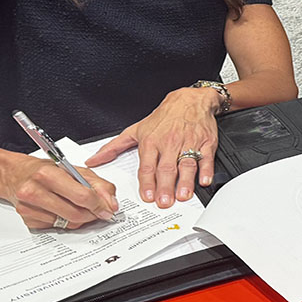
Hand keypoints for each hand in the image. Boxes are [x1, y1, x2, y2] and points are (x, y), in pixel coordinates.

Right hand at [1, 155, 117, 229]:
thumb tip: (110, 203)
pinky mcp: (27, 220)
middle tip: (98, 211)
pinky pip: (56, 228)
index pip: (82, 196)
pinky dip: (65, 222)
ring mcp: (29, 208)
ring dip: (80, 219)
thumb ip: (97, 184)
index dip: (99, 205)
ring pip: (67, 224)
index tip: (108, 209)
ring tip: (80, 208)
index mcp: (49, 174)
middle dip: (92, 214)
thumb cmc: (45, 170)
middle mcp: (35, 191)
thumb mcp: (73, 169)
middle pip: (75, 213)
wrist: (14, 175)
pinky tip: (62, 210)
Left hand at [86, 86, 220, 207]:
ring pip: (186, 163)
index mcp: (151, 142)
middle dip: (165, 186)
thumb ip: (114, 147)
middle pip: (166, 167)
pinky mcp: (206, 142)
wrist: (190, 99)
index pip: (147, 165)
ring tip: (182, 195)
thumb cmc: (164, 117)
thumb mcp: (136, 129)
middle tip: (164, 202)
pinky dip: (206, 169)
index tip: (147, 196)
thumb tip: (95, 160)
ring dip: (185, 181)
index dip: (147, 182)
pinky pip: (206, 157)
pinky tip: (203, 180)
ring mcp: (188, 143)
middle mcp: (169, 143)